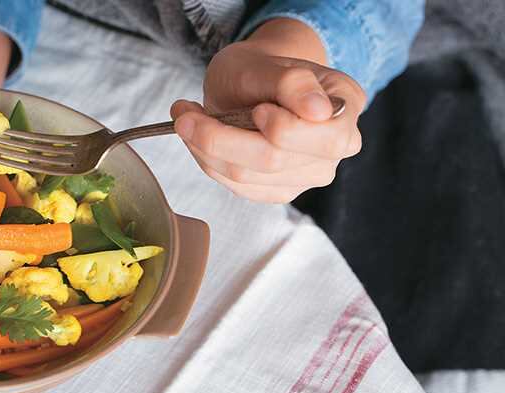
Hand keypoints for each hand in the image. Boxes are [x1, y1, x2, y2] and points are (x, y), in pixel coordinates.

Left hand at [172, 42, 365, 202]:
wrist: (248, 83)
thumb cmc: (260, 69)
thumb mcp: (267, 63)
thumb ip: (292, 83)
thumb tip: (319, 110)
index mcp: (346, 106)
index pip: (323, 138)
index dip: (282, 128)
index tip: (256, 109)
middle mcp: (336, 147)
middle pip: (274, 160)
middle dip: (220, 137)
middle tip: (184, 112)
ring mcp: (308, 173)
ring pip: (246, 176)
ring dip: (204, 148)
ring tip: (185, 119)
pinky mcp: (278, 190)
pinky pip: (236, 186)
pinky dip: (207, 160)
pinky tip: (198, 139)